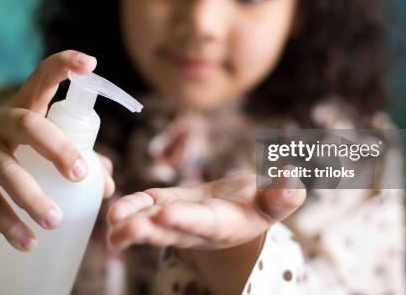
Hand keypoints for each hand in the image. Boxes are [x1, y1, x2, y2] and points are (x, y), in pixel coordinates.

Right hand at [0, 50, 114, 251]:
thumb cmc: (24, 162)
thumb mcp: (49, 154)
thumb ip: (82, 160)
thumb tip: (108, 183)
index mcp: (27, 107)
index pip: (43, 77)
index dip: (65, 65)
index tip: (91, 63)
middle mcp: (2, 122)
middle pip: (28, 126)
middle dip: (57, 149)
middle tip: (81, 175)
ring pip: (7, 169)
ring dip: (33, 197)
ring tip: (55, 221)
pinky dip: (11, 224)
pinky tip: (29, 242)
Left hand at [107, 173, 305, 251]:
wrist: (240, 211)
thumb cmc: (260, 204)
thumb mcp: (276, 201)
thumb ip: (284, 193)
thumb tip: (293, 174)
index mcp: (222, 224)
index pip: (202, 222)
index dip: (185, 219)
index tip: (168, 214)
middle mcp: (195, 228)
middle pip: (168, 231)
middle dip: (146, 230)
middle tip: (125, 229)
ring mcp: (177, 219)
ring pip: (150, 223)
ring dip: (129, 221)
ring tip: (111, 218)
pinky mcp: (165, 205)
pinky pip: (144, 207)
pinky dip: (129, 207)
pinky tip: (112, 209)